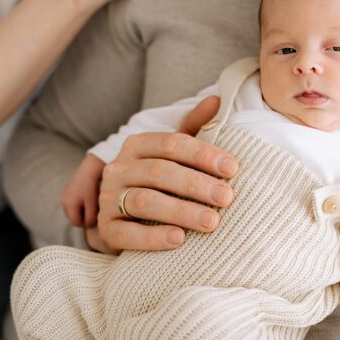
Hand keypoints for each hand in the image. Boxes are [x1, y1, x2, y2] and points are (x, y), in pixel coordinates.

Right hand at [61, 153, 105, 227]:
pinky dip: (80, 202)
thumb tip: (89, 225)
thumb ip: (90, 217)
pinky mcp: (67, 189)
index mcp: (68, 205)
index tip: (96, 215)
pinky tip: (88, 196)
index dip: (87, 222)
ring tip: (92, 202)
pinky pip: (73, 202)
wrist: (91, 167)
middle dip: (83, 216)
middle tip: (94, 209)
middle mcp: (63, 200)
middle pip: (73, 217)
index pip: (76, 222)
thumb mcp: (93, 204)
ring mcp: (64, 194)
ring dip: (82, 209)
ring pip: (73, 210)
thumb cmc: (93, 186)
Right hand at [94, 95, 239, 253]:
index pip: (171, 143)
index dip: (203, 154)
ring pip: (144, 201)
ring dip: (181, 212)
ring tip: (211, 222)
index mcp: (137, 146)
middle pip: (159, 172)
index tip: (232, 169)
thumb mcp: (175, 155)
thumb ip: (193, 128)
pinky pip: (127, 233)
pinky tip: (179, 240)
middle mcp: (118, 169)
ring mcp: (108, 199)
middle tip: (226, 198)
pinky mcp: (107, 230)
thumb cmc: (160, 184)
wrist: (127, 222)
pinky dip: (154, 237)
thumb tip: (216, 100)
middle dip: (196, 184)